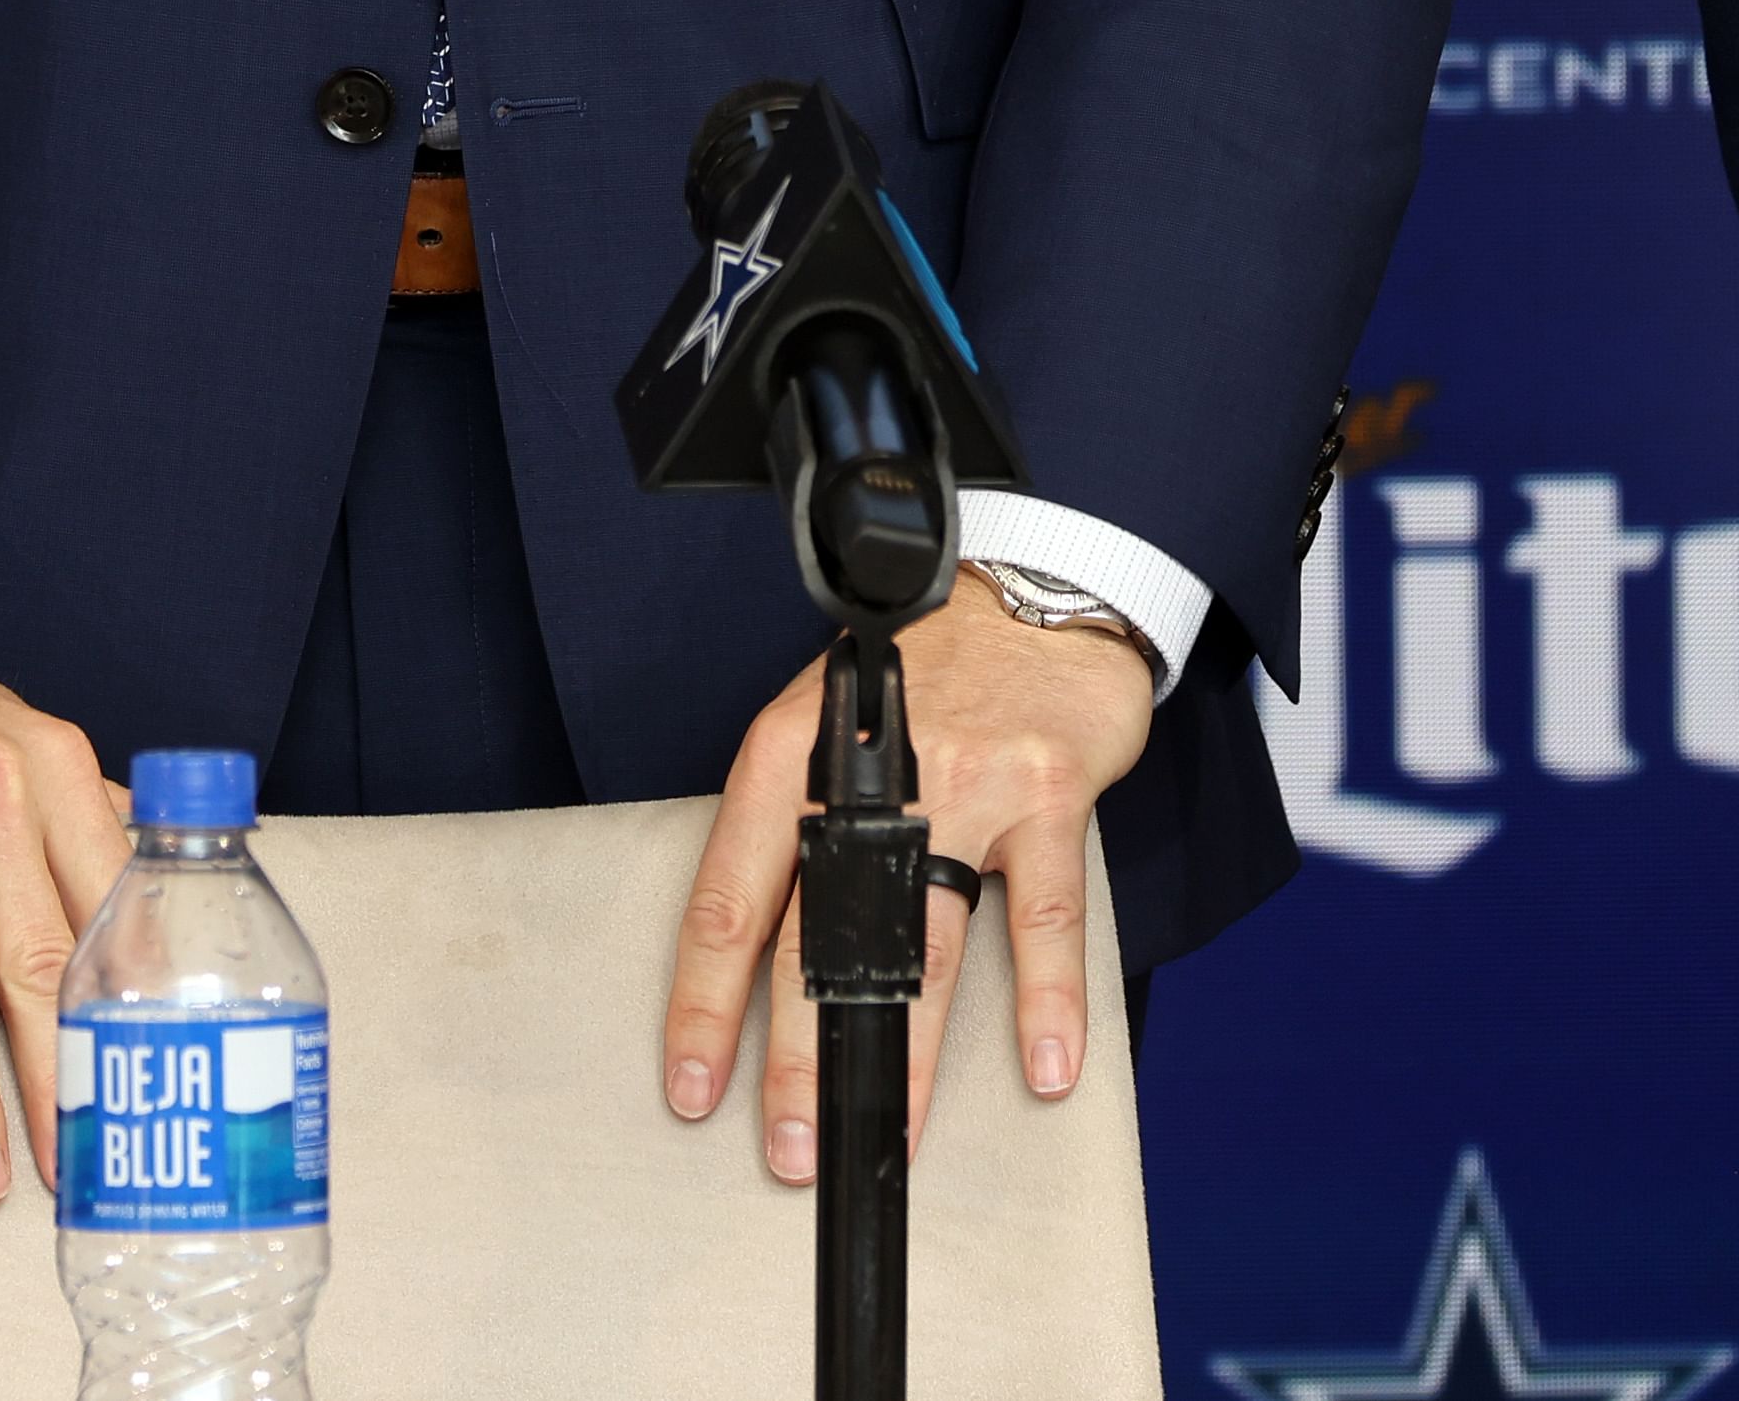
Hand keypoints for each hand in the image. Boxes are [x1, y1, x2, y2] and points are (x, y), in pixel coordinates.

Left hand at [661, 598, 1156, 1183]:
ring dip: (910, 1055)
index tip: (692, 1086)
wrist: (1029, 594)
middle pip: (821, 937)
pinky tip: (1044, 1067)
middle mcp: (869, 774)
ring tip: (892, 1134)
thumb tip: (759, 961)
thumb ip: (796, 828)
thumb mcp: (823, 729)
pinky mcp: (1045, 793)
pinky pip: (1043, 916)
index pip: (730, 897)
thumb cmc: (917, 678)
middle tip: (787, 1145)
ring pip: (925, 943)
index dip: (703, 1001)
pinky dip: (1046, 999)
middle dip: (798, 1056)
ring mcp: (964, 782)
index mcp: (790, 758)